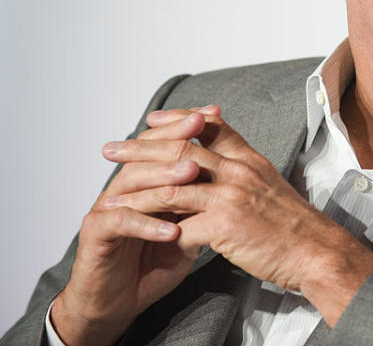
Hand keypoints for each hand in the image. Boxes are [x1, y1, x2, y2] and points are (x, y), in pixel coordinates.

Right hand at [51, 106, 216, 345]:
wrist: (118, 301)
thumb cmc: (153, 262)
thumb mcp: (189, 230)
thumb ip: (204, 205)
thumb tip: (233, 180)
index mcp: (147, 181)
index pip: (164, 142)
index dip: (186, 127)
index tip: (212, 113)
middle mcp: (126, 187)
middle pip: (147, 152)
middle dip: (175, 138)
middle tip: (198, 126)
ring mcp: (108, 208)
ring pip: (133, 181)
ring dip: (165, 177)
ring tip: (192, 173)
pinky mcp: (96, 234)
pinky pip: (121, 222)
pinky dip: (147, 225)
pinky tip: (170, 230)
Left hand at [98, 108, 372, 325]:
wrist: (316, 251)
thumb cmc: (295, 226)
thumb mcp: (271, 185)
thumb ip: (245, 171)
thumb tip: (225, 165)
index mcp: (250, 159)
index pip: (210, 126)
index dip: (178, 119)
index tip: (152, 119)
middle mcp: (239, 170)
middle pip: (180, 149)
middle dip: (140, 148)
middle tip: (113, 149)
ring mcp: (231, 196)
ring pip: (172, 187)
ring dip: (136, 192)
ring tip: (110, 196)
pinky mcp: (225, 224)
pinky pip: (180, 226)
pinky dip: (156, 231)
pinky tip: (138, 235)